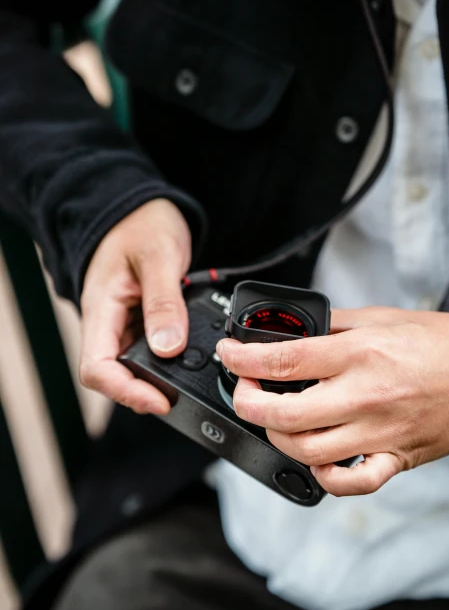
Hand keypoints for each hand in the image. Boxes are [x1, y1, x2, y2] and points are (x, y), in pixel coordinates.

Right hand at [79, 198, 190, 414]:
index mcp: (101, 309)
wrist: (141, 209)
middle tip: (183, 396)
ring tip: (190, 382)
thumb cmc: (142, 224)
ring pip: (132, 367)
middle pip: (114, 376)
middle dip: (145, 392)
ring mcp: (122, 325)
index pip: (97, 368)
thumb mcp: (158, 257)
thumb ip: (164, 303)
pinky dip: (167, 362)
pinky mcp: (139, 324)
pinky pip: (148, 352)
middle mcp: (107, 323)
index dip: (126, 391)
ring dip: (157, 380)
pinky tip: (189, 362)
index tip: (160, 400)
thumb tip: (168, 347)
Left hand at [217, 307, 448, 496]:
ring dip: (278, 437)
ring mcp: (379, 432)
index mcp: (359, 354)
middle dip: (248, 405)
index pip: (284, 360)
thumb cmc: (437, 343)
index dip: (243, 359)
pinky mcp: (395, 457)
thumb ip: (332, 326)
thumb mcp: (379, 318)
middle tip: (244, 392)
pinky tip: (316, 459)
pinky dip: (326, 477)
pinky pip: (352, 482)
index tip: (230, 354)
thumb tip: (290, 331)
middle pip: (285, 415)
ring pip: (308, 452)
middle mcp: (365, 396)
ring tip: (276, 420)